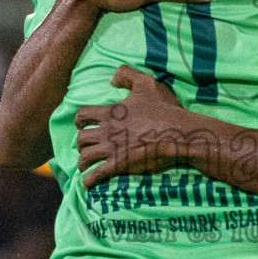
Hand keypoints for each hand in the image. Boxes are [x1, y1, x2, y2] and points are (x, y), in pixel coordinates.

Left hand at [75, 66, 194, 186]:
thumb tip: (111, 79)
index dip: (79, 120)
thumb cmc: (164, 109)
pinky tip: (87, 183)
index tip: (81, 124)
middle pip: (81, 138)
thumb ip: (127, 75)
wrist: (178, 134)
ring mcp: (111, 150)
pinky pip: (95, 175)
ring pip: (85, 157)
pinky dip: (88, 180)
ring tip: (84, 166)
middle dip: (81, 142)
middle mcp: (106, 131)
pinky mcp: (118, 166)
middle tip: (85, 146)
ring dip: (82, 162)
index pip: (82, 114)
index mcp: (110, 112)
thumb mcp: (146, 83)